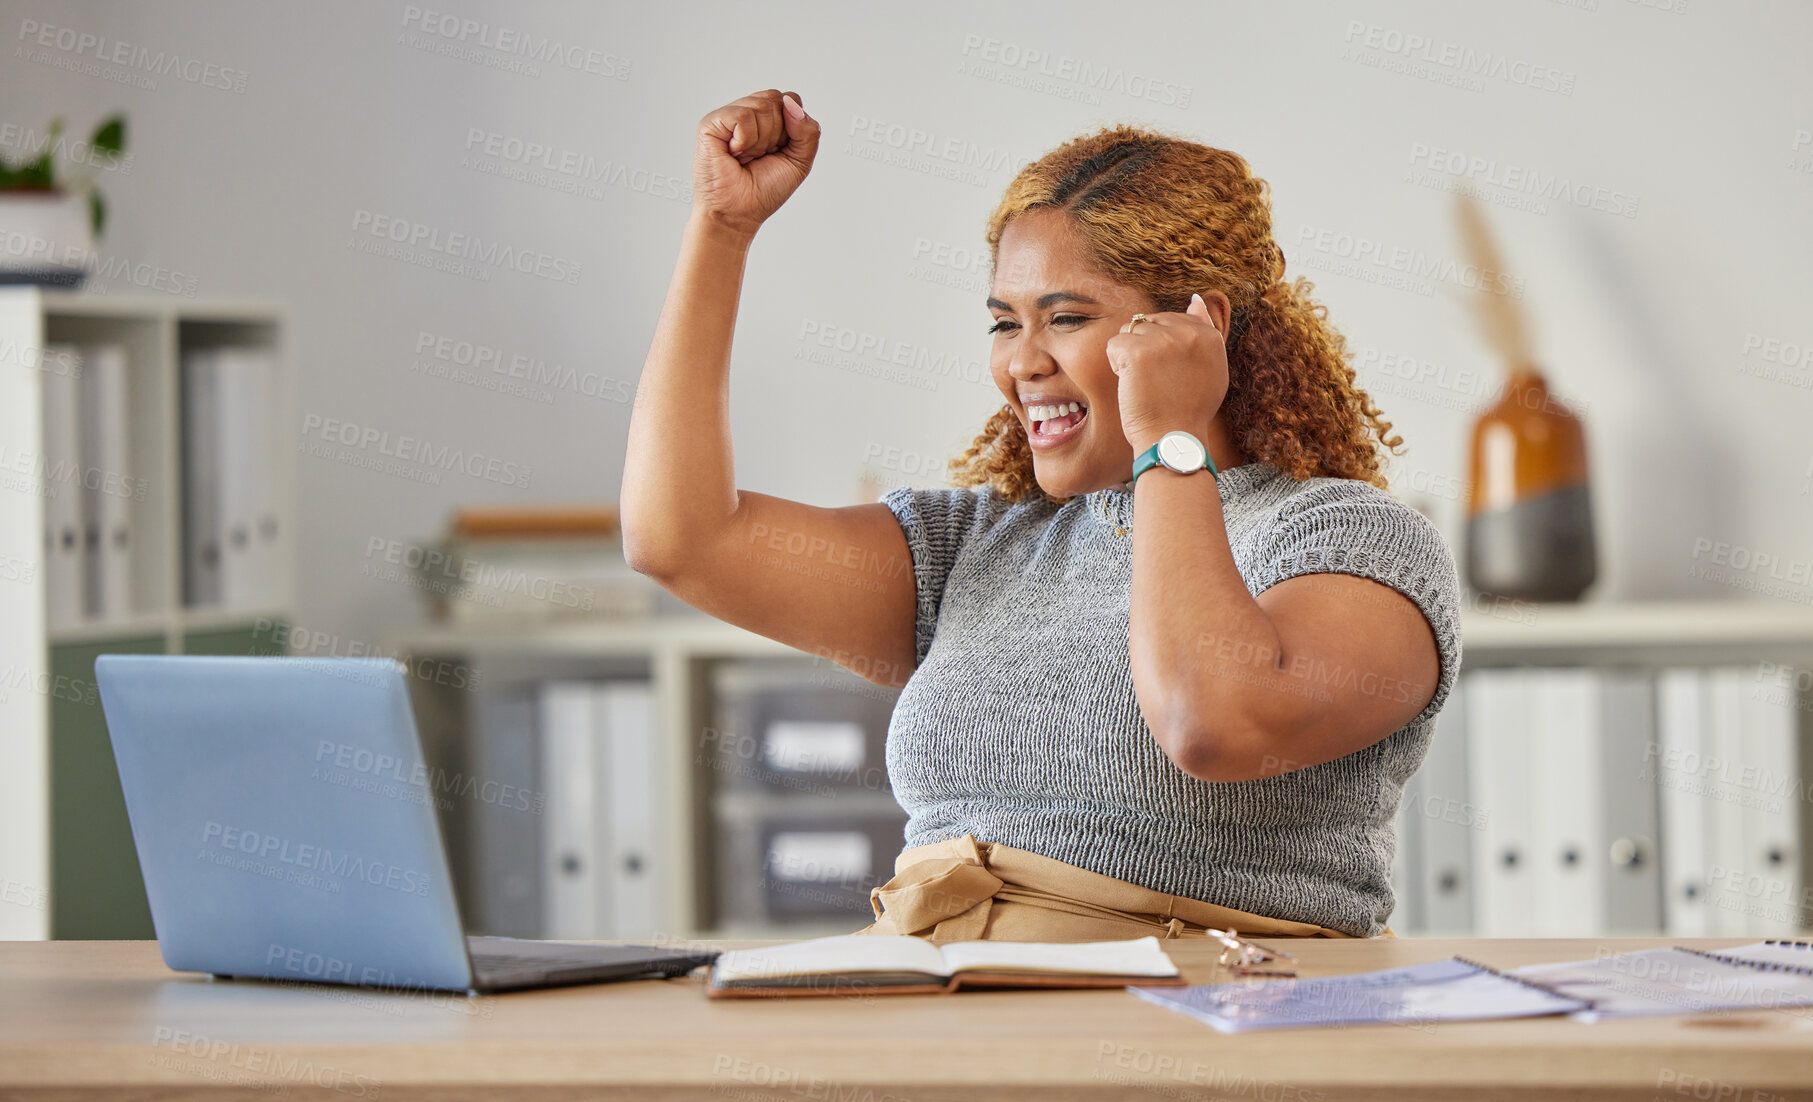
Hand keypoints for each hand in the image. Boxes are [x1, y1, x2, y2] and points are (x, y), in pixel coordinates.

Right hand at [692, 89, 820, 237]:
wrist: (738, 213)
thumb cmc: (763, 190)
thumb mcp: (800, 161)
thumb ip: (808, 131)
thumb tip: (790, 103)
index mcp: (767, 118)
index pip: (790, 99)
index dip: (792, 127)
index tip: (777, 151)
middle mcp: (746, 111)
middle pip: (777, 100)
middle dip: (776, 135)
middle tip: (759, 156)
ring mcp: (728, 116)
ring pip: (761, 106)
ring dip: (760, 141)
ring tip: (745, 157)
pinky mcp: (711, 123)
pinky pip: (742, 117)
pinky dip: (745, 141)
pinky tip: (734, 153)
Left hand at [1106, 292, 1229, 452]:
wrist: (1173, 438)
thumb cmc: (1189, 410)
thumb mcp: (1211, 369)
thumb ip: (1206, 332)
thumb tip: (1196, 300)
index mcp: (1208, 336)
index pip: (1173, 319)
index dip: (1162, 346)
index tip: (1168, 372)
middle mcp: (1188, 332)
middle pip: (1149, 323)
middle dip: (1145, 347)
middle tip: (1157, 381)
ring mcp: (1162, 340)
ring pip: (1130, 331)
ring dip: (1129, 355)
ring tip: (1144, 382)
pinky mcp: (1137, 351)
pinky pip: (1114, 344)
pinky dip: (1116, 365)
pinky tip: (1131, 384)